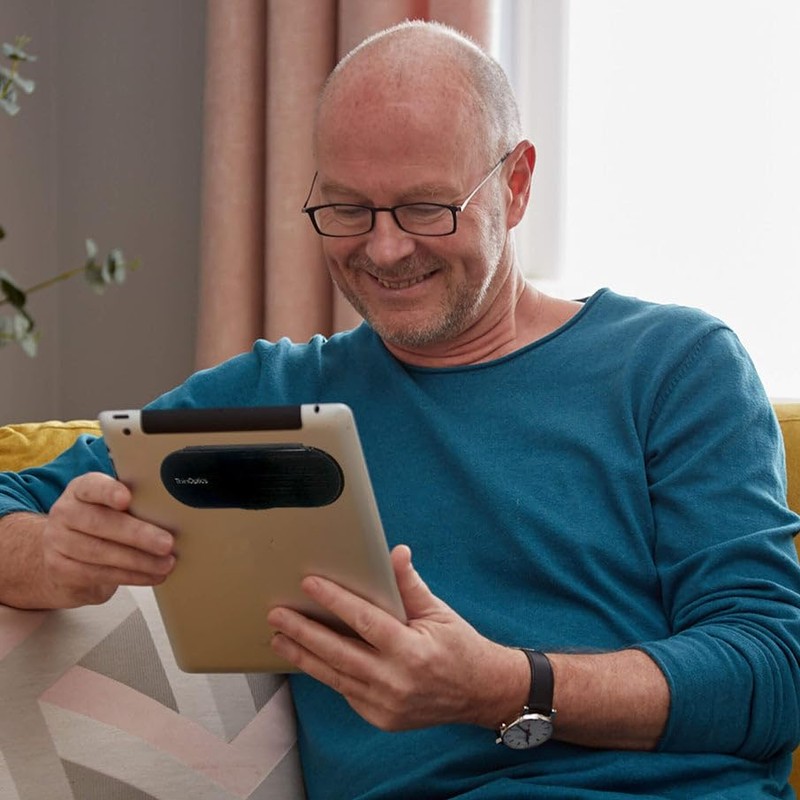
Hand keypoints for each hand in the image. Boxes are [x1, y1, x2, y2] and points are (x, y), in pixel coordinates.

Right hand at [41, 472, 175, 605]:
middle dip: (137, 535)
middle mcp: (65, 513)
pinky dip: (131, 577)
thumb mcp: (111, 508)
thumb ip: (133, 504)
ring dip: (139, 561)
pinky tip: (151, 576)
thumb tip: (175, 512)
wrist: (61, 556)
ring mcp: (58, 542)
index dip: (108, 491)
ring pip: (100, 553)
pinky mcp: (61, 570)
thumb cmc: (100, 525)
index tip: (127, 498)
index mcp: (81, 490)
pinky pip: (99, 574)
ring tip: (166, 564)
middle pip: (100, 523)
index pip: (91, 486)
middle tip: (167, 543)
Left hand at [267, 544, 526, 730]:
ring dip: (303, 656)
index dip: (335, 601)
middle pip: (338, 653)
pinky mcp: (381, 718)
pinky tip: (307, 657)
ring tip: (279, 637)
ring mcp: (386, 705)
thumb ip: (410, 585)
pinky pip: (346, 691)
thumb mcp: (438, 612)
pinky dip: (326, 673)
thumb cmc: (459, 647)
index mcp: (412, 651)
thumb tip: (394, 552)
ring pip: (334, 676)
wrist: (481, 694)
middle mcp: (396, 681)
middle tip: (277, 614)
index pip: (364, 622)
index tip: (310, 584)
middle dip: (303, 632)